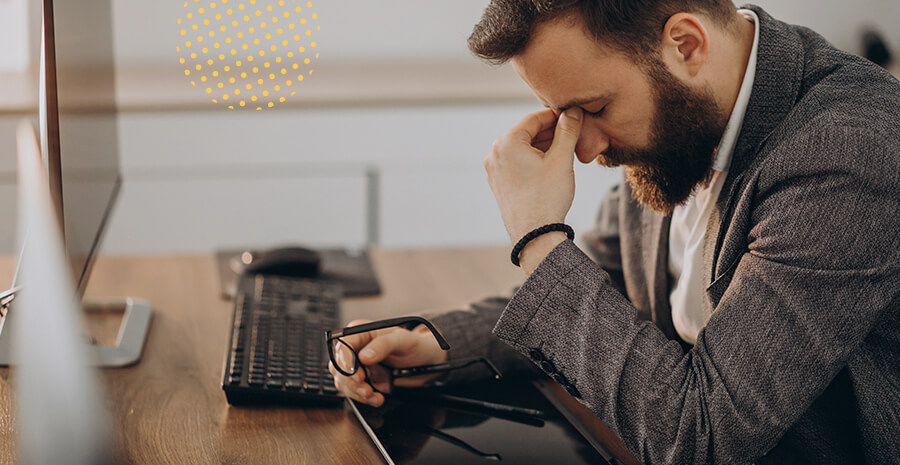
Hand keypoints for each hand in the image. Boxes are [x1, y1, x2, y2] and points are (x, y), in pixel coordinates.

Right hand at [328, 319, 447, 406]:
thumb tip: (364, 356)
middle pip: (339, 366)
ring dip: (357, 392)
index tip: (358, 375)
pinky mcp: (361, 379)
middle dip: (351, 381)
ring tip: (374, 396)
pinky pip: (353, 391)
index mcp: (361, 332)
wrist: (425, 361)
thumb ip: (383, 345)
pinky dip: (363, 398)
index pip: (343, 346)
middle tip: (367, 390)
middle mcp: (355, 347)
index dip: (346, 362)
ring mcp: (357, 365)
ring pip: (343, 381)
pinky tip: (377, 398)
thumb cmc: (414, 345)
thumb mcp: (403, 341)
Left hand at [484, 108, 582, 244]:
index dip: (556, 116)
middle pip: (526, 133)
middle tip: (572, 134)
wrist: (535, 235)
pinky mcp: (498, 183)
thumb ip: (567, 131)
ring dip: (542, 146)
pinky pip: (516, 163)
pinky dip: (533, 160)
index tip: (573, 117)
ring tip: (564, 151)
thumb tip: (573, 111)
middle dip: (550, 132)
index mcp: (506, 143)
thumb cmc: (548, 197)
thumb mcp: (562, 159)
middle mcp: (494, 154)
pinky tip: (550, 166)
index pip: (534, 119)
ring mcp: (494, 170)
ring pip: (522, 149)